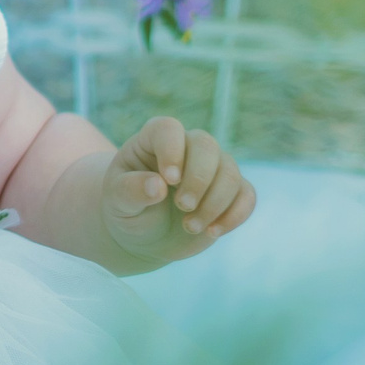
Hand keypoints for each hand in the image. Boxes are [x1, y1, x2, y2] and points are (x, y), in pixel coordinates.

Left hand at [100, 116, 254, 264]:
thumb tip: (158, 186)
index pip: (169, 129)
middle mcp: (187, 147)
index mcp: (154, 140)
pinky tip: (213, 232)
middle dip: (199, 179)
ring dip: (214, 203)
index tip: (168, 180)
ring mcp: (212, 168)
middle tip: (183, 207)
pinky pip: (247, 195)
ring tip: (190, 227)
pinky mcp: (231, 193)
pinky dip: (234, 215)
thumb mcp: (117, 202)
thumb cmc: (126, 209)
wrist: (144, 235)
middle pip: (206, 146)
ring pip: (230, 172)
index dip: (172, 151)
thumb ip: (131, 191)